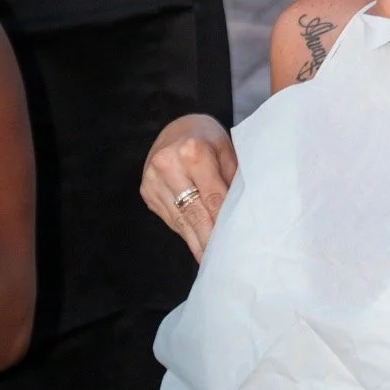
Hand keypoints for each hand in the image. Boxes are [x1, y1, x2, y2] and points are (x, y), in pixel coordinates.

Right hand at [141, 114, 238, 262]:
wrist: (176, 128)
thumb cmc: (209, 141)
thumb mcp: (226, 153)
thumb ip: (232, 183)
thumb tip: (243, 218)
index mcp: (192, 151)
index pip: (213, 198)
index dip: (225, 224)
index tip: (237, 246)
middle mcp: (168, 164)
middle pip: (195, 213)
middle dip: (211, 240)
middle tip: (227, 262)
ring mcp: (153, 179)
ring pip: (181, 221)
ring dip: (198, 242)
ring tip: (213, 261)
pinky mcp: (147, 191)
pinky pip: (171, 219)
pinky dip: (186, 233)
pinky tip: (198, 245)